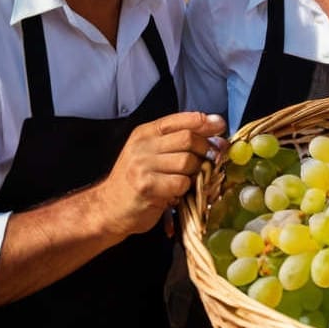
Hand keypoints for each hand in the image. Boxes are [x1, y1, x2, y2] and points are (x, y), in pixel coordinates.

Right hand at [96, 112, 225, 237]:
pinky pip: (180, 184)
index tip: (220, 126)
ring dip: (194, 173)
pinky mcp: (147, 187)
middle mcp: (142, 146)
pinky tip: (175, 193)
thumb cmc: (136, 180)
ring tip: (187, 180)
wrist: (108, 208)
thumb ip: (179, 140)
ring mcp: (142, 166)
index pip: (180, 119)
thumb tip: (216, 126)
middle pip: (188, 138)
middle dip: (205, 149)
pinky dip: (184, 189)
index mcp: (146, 133)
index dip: (204, 122)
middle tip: (211, 160)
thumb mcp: (152, 153)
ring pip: (187, 162)